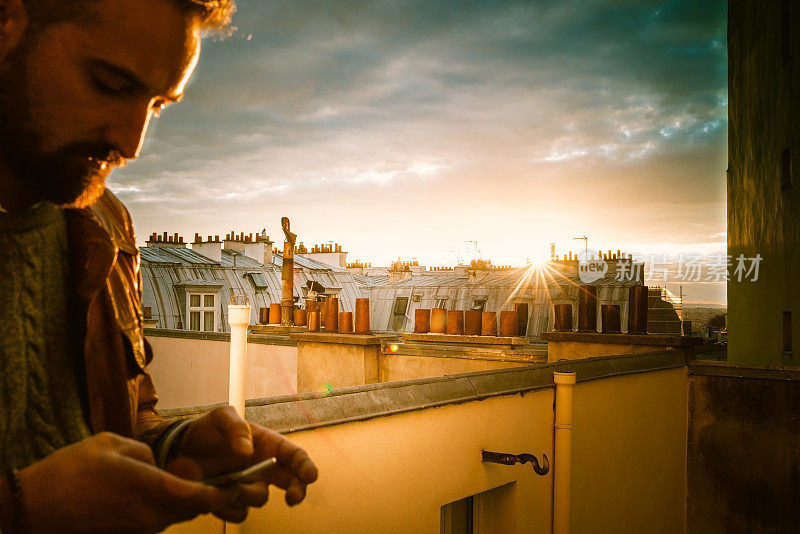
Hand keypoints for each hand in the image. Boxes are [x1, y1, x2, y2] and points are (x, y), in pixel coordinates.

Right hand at [19, 432, 238, 533]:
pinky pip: (155, 521)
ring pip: (174, 515)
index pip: (203, 497)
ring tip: (188, 481)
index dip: (225, 491)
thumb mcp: (112, 444)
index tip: (238, 482)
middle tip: (225, 481)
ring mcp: (138, 529)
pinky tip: (152, 492)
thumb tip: (158, 462)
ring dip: (185, 501)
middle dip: (211, 495)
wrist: (31, 508)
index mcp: (151, 489)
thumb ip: (146, 452)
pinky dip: (162, 508)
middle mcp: (150, 515)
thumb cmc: (70, 472)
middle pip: (193, 509)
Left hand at [168, 406, 317, 521]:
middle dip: (298, 491)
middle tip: (293, 498)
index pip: (295, 456)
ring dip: (246, 494)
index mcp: (267, 445)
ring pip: (259, 499)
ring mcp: (247, 486)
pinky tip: (214, 495)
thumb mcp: (219, 417)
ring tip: (225, 483)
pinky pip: (238, 513)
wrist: (176, 450)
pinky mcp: (230, 502)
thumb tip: (247, 450)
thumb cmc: (204, 430)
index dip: (306, 466)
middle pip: (292, 483)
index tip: (310, 476)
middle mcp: (262, 467)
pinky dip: (227, 508)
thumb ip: (236, 427)